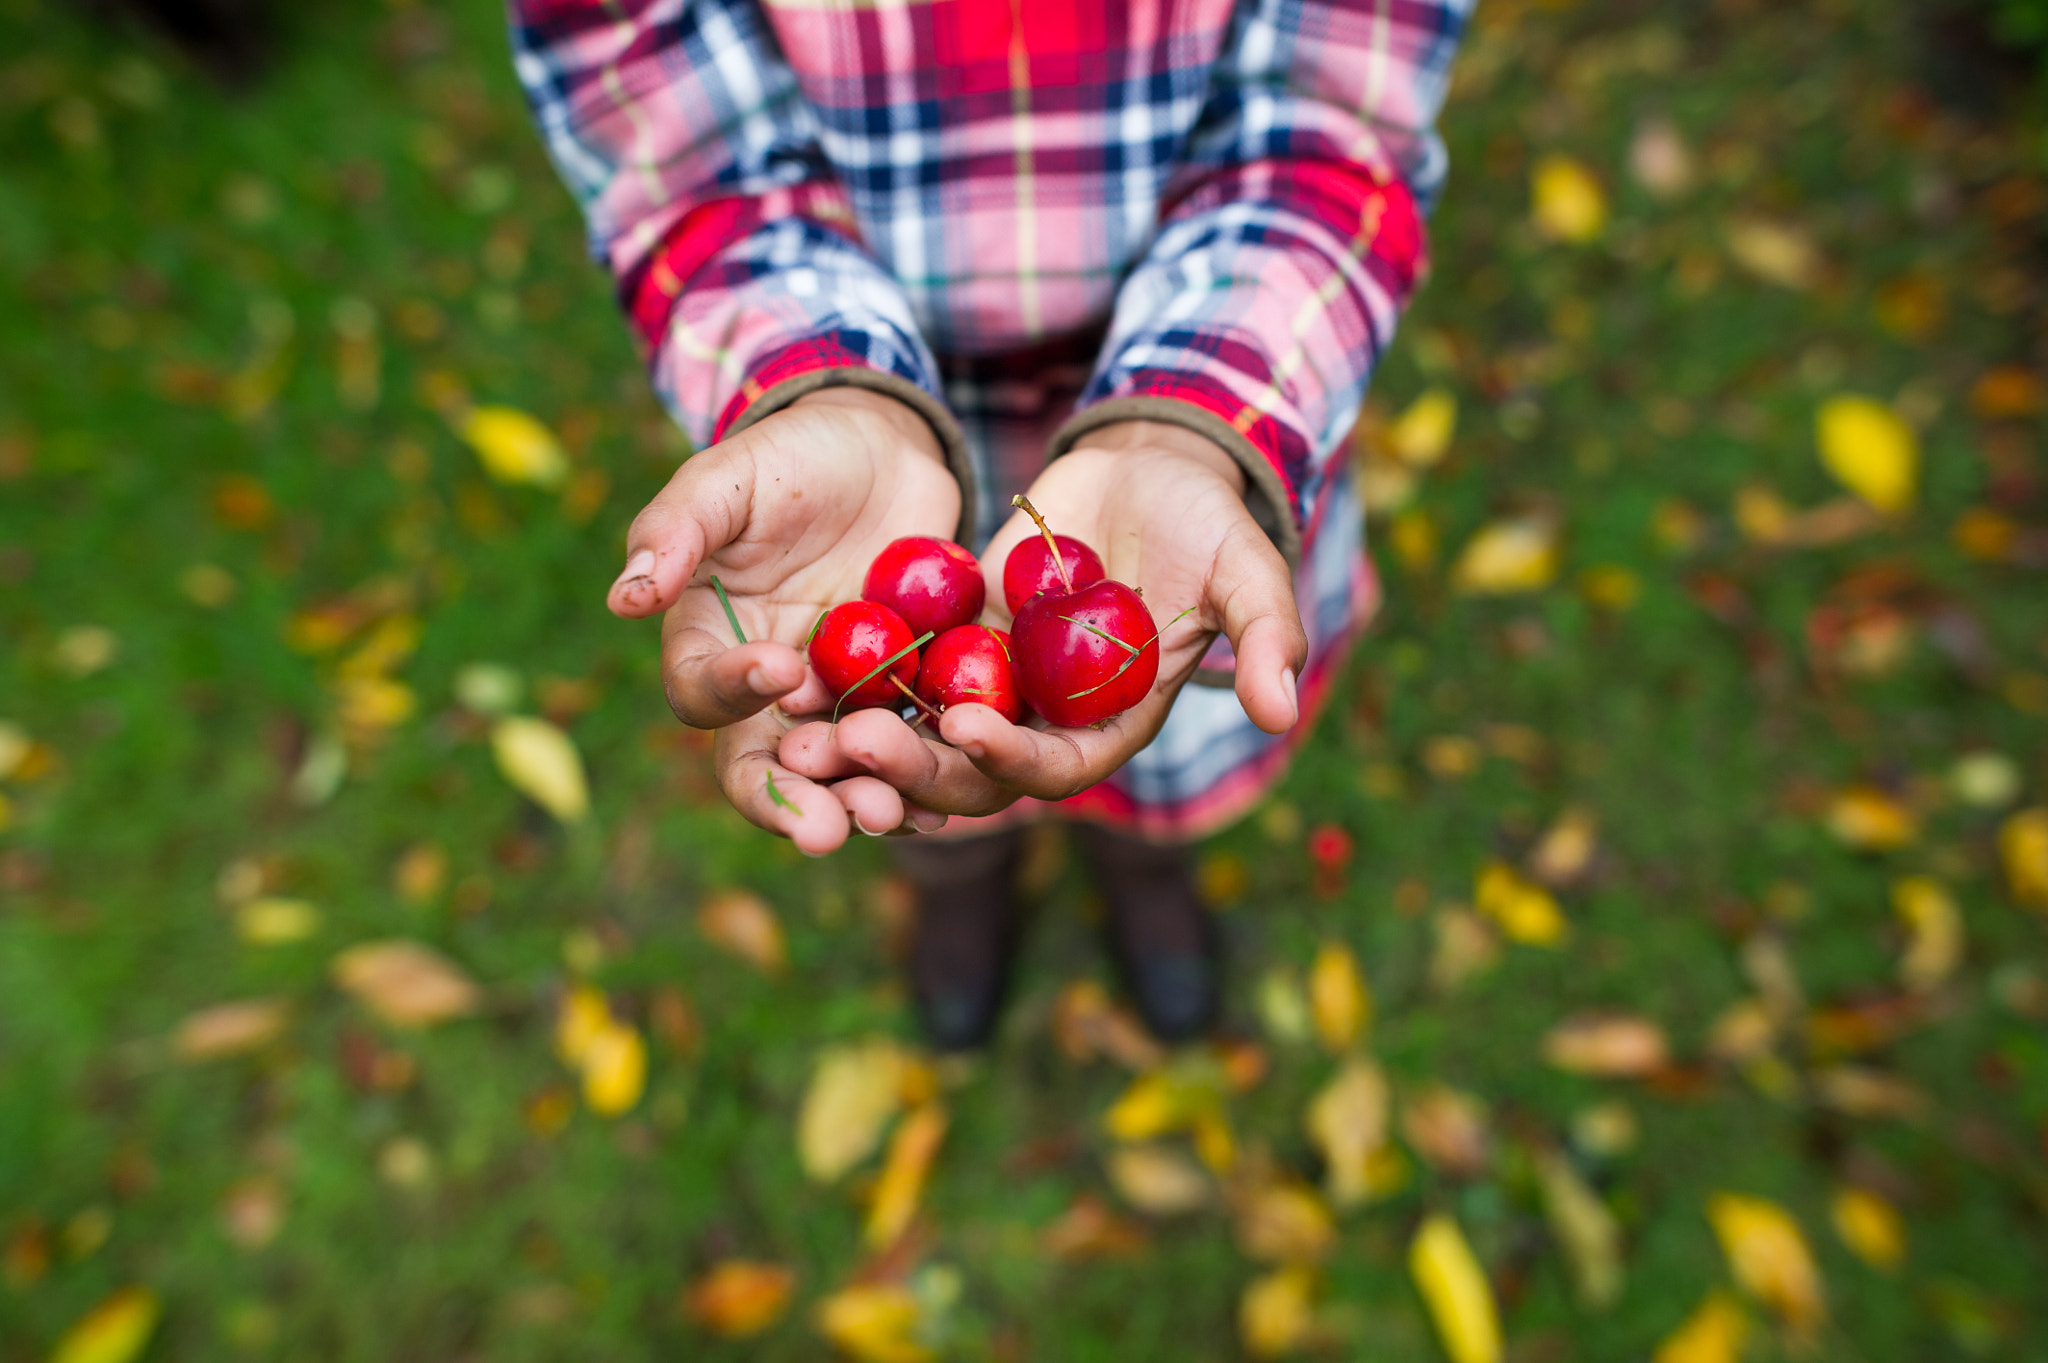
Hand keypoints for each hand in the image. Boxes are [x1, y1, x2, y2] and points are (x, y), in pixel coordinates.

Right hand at [611, 386, 960, 852]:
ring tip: (890, 816)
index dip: (732, 689)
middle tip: (824, 829)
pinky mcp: (902, 697)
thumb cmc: (790, 457)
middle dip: (791, 799)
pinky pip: (908, 747)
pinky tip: (946, 800)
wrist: (884, 450)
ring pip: (837, 772)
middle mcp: (767, 691)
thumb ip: (676, 530)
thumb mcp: (729, 477)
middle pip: (763, 764)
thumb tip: (624, 599)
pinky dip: (923, 776)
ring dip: (859, 800)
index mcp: (709, 643)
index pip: (703, 689)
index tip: (779, 667)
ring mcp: (838, 701)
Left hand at [778, 420, 1307, 812]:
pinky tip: (795, 670)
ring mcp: (995, 684)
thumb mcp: (1245, 569)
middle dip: (914, 766)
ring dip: (865, 738)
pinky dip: (853, 678)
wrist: (1150, 469)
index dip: (1011, 758)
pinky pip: (898, 672)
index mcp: (1112, 727)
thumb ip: (1264, 637)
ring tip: (805, 726)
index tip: (965, 724)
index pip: (1056, 769)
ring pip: (919, 733)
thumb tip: (1281, 712)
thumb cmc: (1209, 521)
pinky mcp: (954, 641)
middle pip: (971, 771)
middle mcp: (1046, 721)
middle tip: (851, 742)